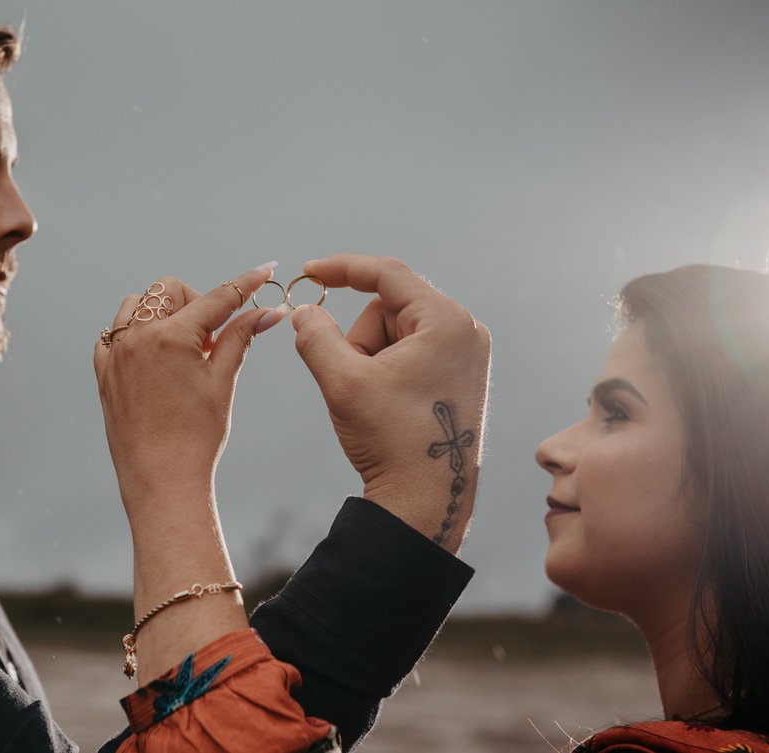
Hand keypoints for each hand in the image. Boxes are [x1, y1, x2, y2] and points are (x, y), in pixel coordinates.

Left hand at [93, 264, 288, 680]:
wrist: (162, 483)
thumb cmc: (196, 438)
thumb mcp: (223, 382)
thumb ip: (240, 337)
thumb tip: (266, 311)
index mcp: (170, 337)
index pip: (216, 297)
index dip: (245, 283)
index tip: (264, 270)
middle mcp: (136, 337)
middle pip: (171, 291)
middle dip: (196, 304)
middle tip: (212, 341)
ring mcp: (114, 354)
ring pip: (138, 304)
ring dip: (164, 314)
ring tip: (185, 351)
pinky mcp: (103, 372)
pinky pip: (114, 334)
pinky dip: (136, 334)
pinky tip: (157, 359)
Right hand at [290, 254, 490, 551]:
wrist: (425, 500)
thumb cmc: (391, 441)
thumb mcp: (343, 381)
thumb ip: (315, 336)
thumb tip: (303, 312)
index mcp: (447, 322)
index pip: (387, 274)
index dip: (342, 268)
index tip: (310, 272)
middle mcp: (465, 331)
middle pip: (388, 307)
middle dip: (360, 339)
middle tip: (356, 381)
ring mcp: (465, 354)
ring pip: (395, 332)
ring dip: (370, 357)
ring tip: (375, 400)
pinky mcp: (459, 375)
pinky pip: (409, 352)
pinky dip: (385, 369)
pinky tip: (387, 403)